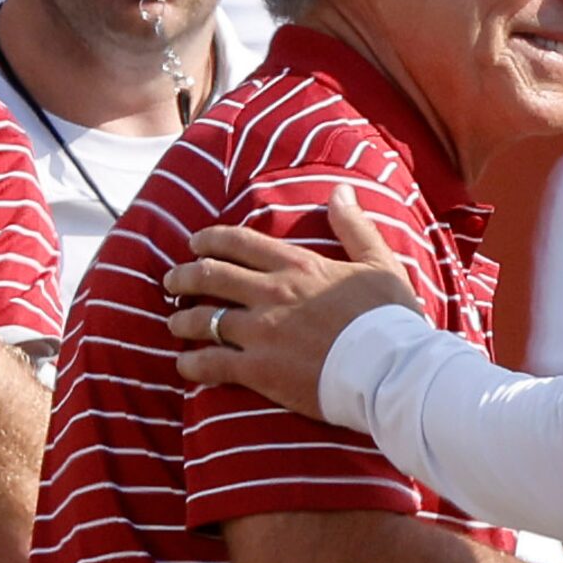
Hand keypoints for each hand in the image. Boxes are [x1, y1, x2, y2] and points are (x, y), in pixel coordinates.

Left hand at [165, 188, 421, 411]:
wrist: (390, 368)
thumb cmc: (391, 318)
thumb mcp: (379, 262)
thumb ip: (354, 226)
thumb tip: (341, 191)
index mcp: (297, 266)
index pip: (240, 243)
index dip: (211, 240)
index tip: (195, 243)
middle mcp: (271, 293)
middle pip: (211, 276)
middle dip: (184, 276)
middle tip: (172, 280)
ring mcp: (261, 332)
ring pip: (204, 319)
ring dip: (182, 319)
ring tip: (173, 322)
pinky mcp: (259, 370)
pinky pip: (212, 364)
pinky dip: (193, 364)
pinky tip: (184, 365)